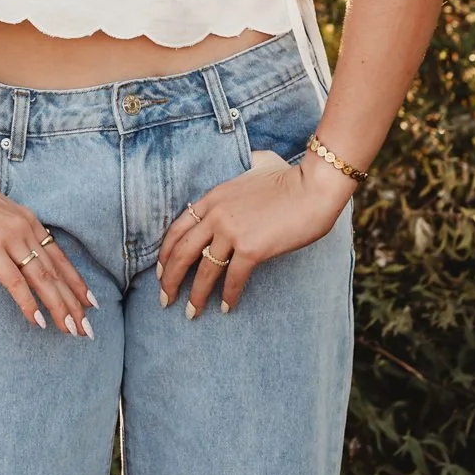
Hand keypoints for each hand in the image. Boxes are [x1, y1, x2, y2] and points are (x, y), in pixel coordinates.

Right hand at [0, 156, 96, 336]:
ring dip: (58, 307)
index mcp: (28, 219)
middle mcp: (24, 228)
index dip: (76, 282)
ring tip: (72, 330)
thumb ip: (7, 214)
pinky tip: (37, 321)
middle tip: (87, 329)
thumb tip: (10, 220)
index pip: (59, 256)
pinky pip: (14, 282)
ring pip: (41, 279)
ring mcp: (8, 238)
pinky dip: (28, 303)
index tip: (90, 303)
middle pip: (55, 272)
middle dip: (73, 303)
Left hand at [156, 148, 350, 317]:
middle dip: (169, 280)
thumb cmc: (290, 177)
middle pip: (181, 252)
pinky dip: (228, 296)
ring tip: (191, 314)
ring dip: (195, 296)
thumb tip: (252, 160)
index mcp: (213, 197)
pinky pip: (233, 279)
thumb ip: (246, 166)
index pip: (177, 228)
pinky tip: (227, 308)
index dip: (165, 253)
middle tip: (164, 299)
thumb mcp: (257, 165)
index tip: (161, 271)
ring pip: (204, 270)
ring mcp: (231, 232)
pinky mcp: (251, 248)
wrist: (313, 187)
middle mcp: (216, 214)